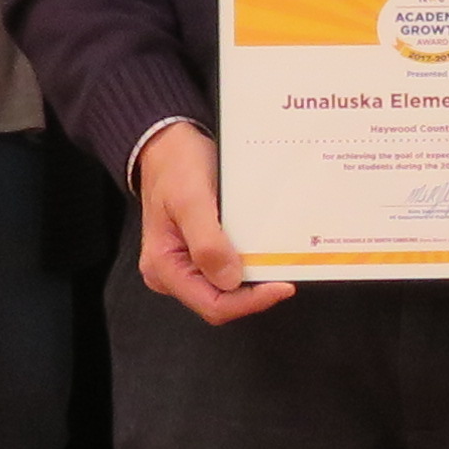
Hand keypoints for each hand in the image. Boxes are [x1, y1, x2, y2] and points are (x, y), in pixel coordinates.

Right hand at [134, 126, 293, 323]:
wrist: (168, 143)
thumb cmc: (175, 166)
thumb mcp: (191, 200)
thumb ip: (207, 243)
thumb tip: (229, 280)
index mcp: (164, 267)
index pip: (212, 304)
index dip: (249, 301)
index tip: (281, 285)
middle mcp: (172, 273)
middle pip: (221, 301)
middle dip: (253, 291)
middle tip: (284, 273)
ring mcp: (186, 264)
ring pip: (227, 288)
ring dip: (253, 278)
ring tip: (278, 261)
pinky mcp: (199, 252)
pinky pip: (227, 269)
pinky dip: (248, 263)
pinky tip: (264, 251)